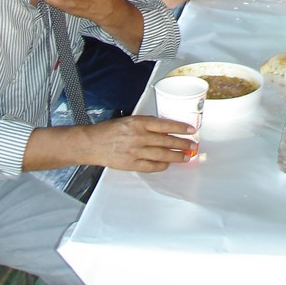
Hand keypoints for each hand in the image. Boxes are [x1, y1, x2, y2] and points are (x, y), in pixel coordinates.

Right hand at [81, 114, 197, 170]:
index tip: (191, 130)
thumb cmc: (110, 130)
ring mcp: (135, 151)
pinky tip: (167, 164)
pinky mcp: (130, 164)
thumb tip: (164, 129)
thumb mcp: (130, 120)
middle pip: (166, 141)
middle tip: (193, 146)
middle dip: (182, 144)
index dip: (180, 128)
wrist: (92, 143)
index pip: (165, 125)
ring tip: (186, 157)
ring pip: (161, 154)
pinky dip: (160, 166)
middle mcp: (139, 136)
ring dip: (175, 156)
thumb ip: (146, 124)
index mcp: (139, 122)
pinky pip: (150, 166)